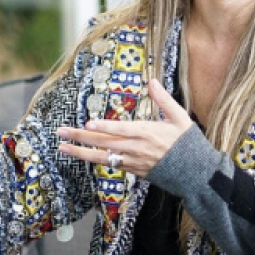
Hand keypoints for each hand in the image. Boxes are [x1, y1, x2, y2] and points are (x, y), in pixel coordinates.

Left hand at [56, 80, 192, 176]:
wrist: (194, 173)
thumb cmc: (187, 143)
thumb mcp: (180, 117)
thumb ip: (164, 99)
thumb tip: (152, 81)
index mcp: (147, 132)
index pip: (121, 130)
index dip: (104, 127)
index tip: (88, 123)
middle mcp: (136, 148)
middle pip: (103, 143)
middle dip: (80, 137)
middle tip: (60, 132)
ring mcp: (133, 161)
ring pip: (102, 157)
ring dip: (80, 152)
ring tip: (63, 147)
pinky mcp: (133, 170)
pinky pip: (110, 164)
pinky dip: (95, 160)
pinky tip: (82, 155)